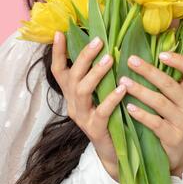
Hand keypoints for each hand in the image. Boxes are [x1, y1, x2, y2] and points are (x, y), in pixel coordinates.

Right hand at [51, 31, 126, 181]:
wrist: (113, 151)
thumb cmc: (108, 115)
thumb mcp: (99, 92)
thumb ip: (98, 73)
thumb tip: (107, 44)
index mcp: (71, 92)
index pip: (58, 70)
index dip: (58, 52)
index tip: (60, 33)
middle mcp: (73, 103)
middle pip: (72, 76)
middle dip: (84, 56)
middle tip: (99, 40)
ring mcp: (82, 117)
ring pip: (83, 90)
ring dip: (96, 73)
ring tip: (110, 59)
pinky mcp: (95, 129)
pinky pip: (101, 111)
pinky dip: (111, 98)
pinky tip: (122, 88)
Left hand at [118, 51, 182, 177]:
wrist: (180, 152)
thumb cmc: (175, 116)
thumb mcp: (179, 98)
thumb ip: (170, 79)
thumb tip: (148, 52)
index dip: (180, 61)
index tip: (161, 54)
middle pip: (170, 84)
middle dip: (148, 71)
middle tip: (131, 60)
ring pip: (160, 102)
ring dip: (140, 90)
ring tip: (123, 81)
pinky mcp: (173, 137)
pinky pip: (155, 123)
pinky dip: (141, 114)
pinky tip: (128, 107)